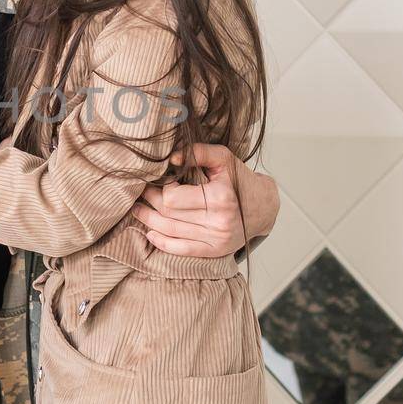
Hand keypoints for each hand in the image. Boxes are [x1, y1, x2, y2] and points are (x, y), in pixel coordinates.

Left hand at [131, 143, 279, 257]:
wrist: (264, 207)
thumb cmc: (240, 180)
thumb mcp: (224, 159)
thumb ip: (199, 152)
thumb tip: (172, 158)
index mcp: (219, 197)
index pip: (172, 198)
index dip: (161, 188)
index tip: (161, 180)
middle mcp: (218, 221)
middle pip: (168, 215)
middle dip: (150, 202)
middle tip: (143, 192)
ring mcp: (216, 239)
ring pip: (170, 232)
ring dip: (149, 220)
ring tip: (138, 210)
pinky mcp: (214, 251)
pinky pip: (181, 250)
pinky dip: (162, 242)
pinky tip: (150, 232)